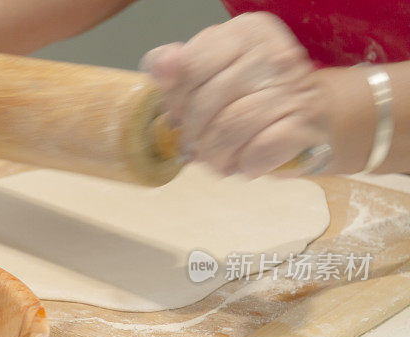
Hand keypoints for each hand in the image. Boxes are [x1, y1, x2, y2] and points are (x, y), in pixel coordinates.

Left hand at [142, 12, 328, 176]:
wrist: (313, 113)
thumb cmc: (250, 94)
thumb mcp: (211, 71)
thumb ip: (178, 67)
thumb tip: (163, 65)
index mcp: (246, 31)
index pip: (189, 67)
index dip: (176, 100)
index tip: (181, 113)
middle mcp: (274, 54)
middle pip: (204, 103)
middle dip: (192, 133)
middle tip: (197, 143)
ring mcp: (294, 89)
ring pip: (228, 131)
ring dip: (214, 155)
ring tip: (216, 159)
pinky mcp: (306, 125)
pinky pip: (257, 153)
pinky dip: (244, 165)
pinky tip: (245, 161)